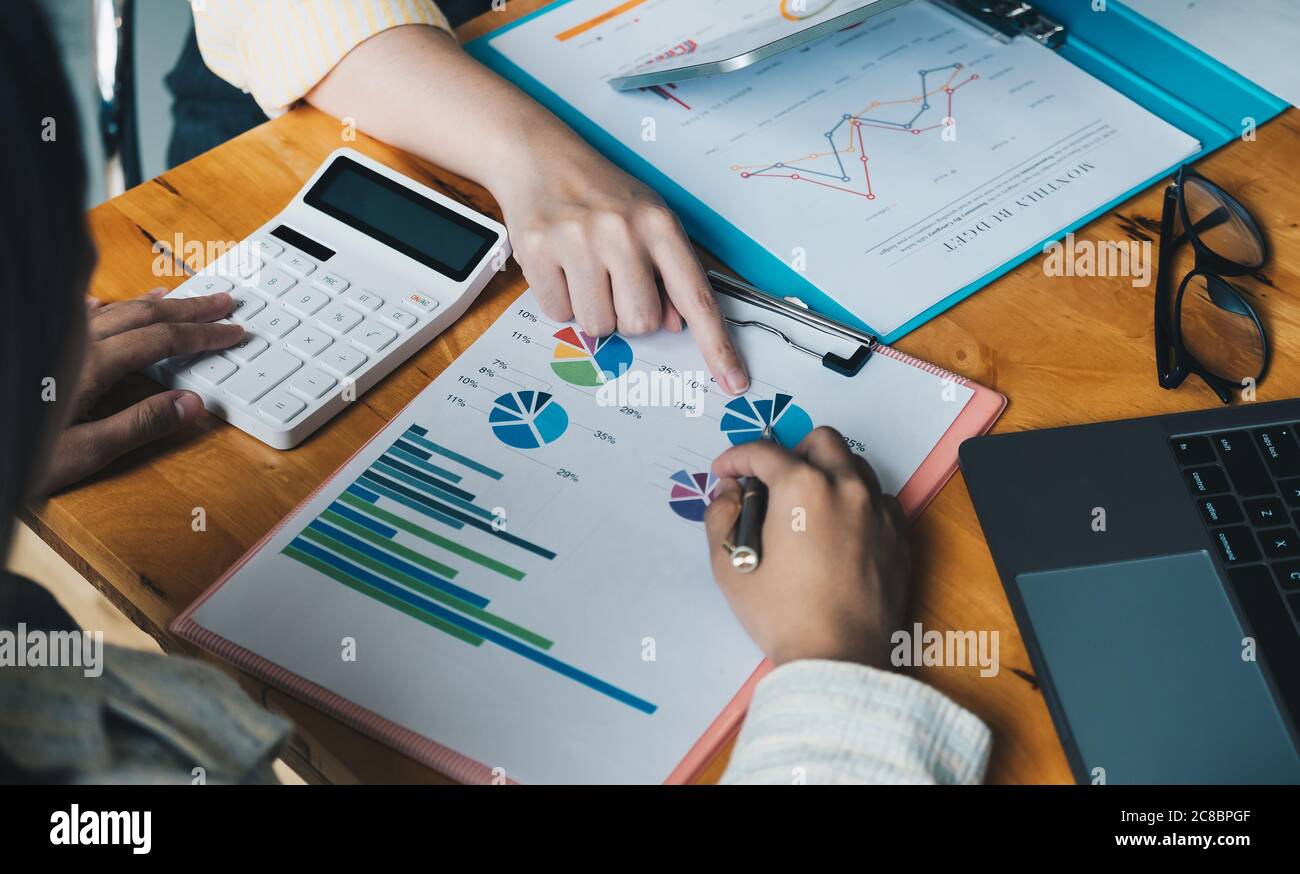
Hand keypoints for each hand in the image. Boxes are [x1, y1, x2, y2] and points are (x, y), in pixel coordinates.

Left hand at [39, 289, 244, 493]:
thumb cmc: (16, 452)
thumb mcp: (83, 452)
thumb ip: (140, 425)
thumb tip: (192, 405)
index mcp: (92, 367)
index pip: (163, 341)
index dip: (203, 334)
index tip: (233, 331)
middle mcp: (74, 345)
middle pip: (144, 315)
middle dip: (188, 309)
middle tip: (223, 302)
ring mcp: (53, 341)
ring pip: (113, 309)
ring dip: (153, 304)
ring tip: (179, 298)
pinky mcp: (36, 347)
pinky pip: (77, 315)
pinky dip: (103, 307)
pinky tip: (104, 304)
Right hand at [496, 149, 749, 394]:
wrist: (539, 155)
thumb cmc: (601, 193)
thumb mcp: (647, 220)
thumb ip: (668, 272)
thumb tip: (677, 324)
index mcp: (660, 225)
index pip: (697, 298)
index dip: (717, 346)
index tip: (734, 382)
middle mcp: (622, 231)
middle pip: (641, 324)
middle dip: (629, 315)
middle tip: (615, 281)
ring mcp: (577, 240)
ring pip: (598, 326)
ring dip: (593, 310)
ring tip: (585, 270)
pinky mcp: (538, 251)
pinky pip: (558, 312)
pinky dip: (561, 300)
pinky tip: (560, 267)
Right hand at [703, 427, 909, 667]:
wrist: (840, 658)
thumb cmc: (783, 615)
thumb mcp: (731, 565)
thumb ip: (721, 517)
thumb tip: (728, 492)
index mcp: (803, 487)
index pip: (763, 451)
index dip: (735, 458)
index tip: (725, 473)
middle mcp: (847, 487)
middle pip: (820, 440)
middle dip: (790, 453)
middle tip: (770, 483)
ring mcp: (879, 510)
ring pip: (854, 465)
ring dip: (826, 472)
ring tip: (804, 507)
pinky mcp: (899, 536)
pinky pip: (878, 499)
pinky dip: (855, 502)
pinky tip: (837, 531)